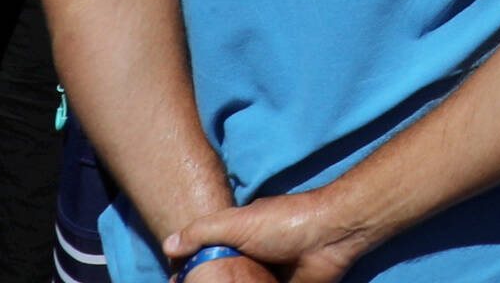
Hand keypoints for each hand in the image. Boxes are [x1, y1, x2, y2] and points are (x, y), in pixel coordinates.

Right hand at [169, 190, 364, 282]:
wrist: (330, 236)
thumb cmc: (284, 222)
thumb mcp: (237, 222)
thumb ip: (202, 231)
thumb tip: (168, 244)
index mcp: (242, 237)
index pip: (211, 257)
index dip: (195, 270)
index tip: (177, 282)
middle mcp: (255, 256)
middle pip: (227, 277)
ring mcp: (270, 276)